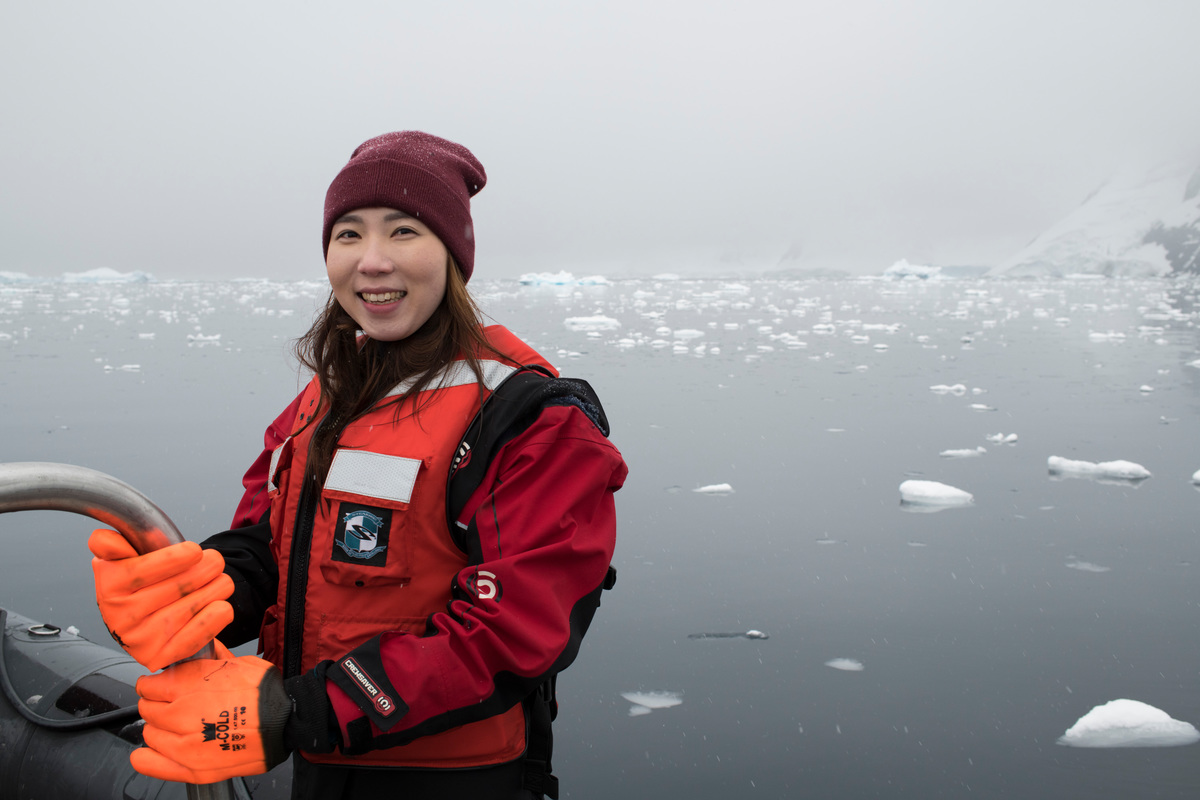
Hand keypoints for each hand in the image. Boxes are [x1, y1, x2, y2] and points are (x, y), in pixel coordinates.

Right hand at [89, 528, 233, 671]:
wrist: (144, 618)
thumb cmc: (140, 581)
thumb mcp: (123, 557)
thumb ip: (112, 544)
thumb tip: (107, 541)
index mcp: (108, 586)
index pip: (142, 571)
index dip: (174, 559)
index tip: (195, 551)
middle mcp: (119, 616)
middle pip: (175, 588)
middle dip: (204, 570)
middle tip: (216, 561)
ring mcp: (138, 640)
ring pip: (189, 608)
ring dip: (215, 589)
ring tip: (223, 581)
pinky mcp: (157, 658)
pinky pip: (194, 637)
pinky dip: (214, 619)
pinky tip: (222, 605)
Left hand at [133, 641, 292, 782]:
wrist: (285, 722)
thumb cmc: (264, 692)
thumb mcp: (237, 662)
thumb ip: (211, 656)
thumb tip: (202, 644)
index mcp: (187, 685)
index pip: (147, 685)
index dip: (155, 684)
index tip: (160, 686)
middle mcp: (179, 714)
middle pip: (147, 709)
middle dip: (157, 704)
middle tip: (173, 704)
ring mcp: (183, 743)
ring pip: (150, 734)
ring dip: (160, 729)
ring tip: (177, 726)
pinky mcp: (191, 767)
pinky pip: (149, 763)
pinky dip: (147, 757)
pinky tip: (158, 750)